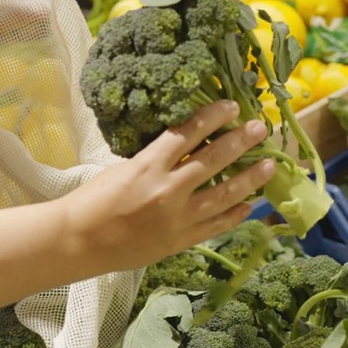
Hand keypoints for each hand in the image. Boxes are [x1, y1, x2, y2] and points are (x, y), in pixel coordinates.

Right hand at [61, 100, 276, 273]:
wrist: (77, 242)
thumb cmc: (92, 200)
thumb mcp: (123, 168)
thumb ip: (156, 160)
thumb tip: (188, 147)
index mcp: (147, 165)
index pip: (187, 133)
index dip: (212, 117)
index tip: (232, 106)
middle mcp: (167, 190)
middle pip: (213, 161)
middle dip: (240, 142)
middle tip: (261, 128)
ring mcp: (177, 218)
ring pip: (223, 195)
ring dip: (249, 179)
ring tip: (270, 165)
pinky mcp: (179, 241)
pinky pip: (215, 226)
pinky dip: (234, 215)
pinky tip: (249, 205)